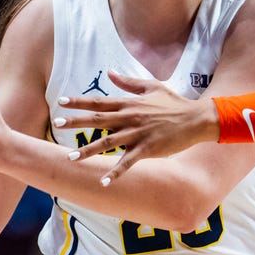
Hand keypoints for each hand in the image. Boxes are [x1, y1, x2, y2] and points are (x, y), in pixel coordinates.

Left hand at [55, 70, 217, 182]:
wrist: (196, 119)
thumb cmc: (175, 103)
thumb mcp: (152, 87)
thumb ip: (129, 82)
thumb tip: (110, 73)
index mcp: (129, 104)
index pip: (99, 102)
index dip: (79, 102)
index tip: (61, 102)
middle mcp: (130, 118)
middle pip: (98, 120)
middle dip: (76, 122)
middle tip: (57, 124)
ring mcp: (138, 134)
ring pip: (108, 143)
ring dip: (88, 150)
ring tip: (70, 157)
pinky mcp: (148, 149)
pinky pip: (127, 162)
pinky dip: (115, 172)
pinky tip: (103, 182)